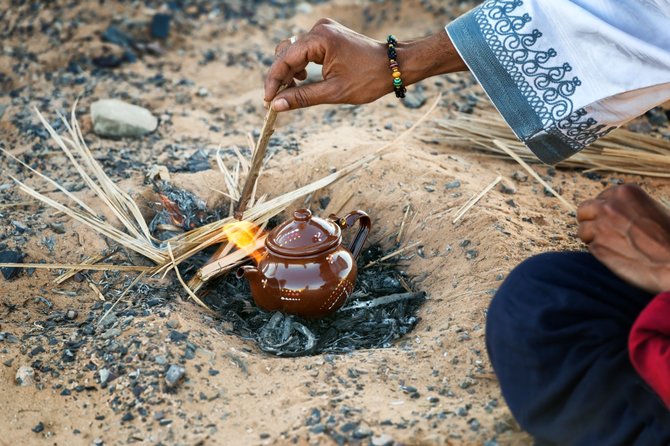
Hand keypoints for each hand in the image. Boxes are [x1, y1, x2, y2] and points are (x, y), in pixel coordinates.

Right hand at [264, 18, 466, 111]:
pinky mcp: (328, 36)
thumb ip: (302, 97)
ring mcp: (324, 30)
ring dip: (290, 72)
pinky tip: (303, 80)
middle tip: (276, 100)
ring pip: (294, 51)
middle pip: (286, 53)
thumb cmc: (369, 79)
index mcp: (320, 39)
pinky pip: (305, 49)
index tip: (268, 100)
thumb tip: (277, 105)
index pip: (286, 59)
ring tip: (291, 92)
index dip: (274, 81)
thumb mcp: (334, 92)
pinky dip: (300, 65)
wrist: (394, 66)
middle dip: (280, 77)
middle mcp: (319, 29)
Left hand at [577, 184, 669, 292]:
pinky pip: (590, 247)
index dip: (604, 211)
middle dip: (591, 221)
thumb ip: (629, 206)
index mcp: (624, 192)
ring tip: (614, 245)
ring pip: (583, 229)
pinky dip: (599, 252)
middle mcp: (609, 206)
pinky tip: (618, 256)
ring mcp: (600, 226)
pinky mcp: (597, 247)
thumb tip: (612, 210)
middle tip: (604, 232)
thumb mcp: (652, 209)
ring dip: (593, 238)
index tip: (613, 221)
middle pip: (584, 210)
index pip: (600, 198)